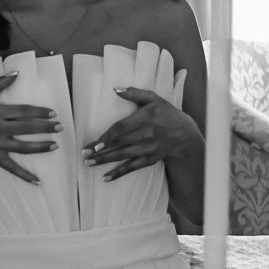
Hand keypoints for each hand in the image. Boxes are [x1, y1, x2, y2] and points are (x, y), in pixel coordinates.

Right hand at [0, 72, 58, 185]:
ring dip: (40, 147)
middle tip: (60, 127)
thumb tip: (16, 72)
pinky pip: (12, 168)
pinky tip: (38, 181)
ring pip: (22, 148)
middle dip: (44, 127)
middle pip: (26, 128)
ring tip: (55, 145)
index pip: (22, 111)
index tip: (53, 113)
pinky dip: (24, 176)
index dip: (38, 112)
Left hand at [85, 86, 200, 180]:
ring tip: (88, 163)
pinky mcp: (149, 159)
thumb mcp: (154, 99)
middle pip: (119, 143)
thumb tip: (115, 90)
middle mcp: (147, 134)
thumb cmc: (166, 113)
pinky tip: (105, 178)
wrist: (184, 134)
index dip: (108, 137)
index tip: (95, 143)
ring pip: (123, 156)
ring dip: (104, 161)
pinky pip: (132, 168)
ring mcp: (148, 148)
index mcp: (146, 117)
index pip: (122, 128)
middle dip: (101, 150)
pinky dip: (118, 173)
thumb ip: (135, 93)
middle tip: (84, 154)